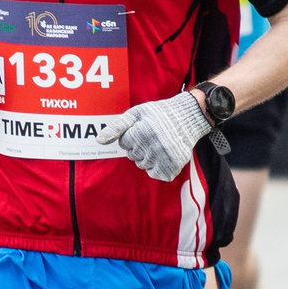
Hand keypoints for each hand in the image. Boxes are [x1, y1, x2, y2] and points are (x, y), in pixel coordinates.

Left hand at [96, 90, 212, 181]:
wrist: (189, 117)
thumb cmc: (159, 114)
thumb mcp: (136, 113)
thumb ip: (117, 126)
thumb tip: (99, 140)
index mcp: (141, 132)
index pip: (124, 143)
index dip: (132, 135)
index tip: (144, 128)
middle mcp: (152, 146)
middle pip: (133, 156)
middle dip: (139, 147)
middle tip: (153, 135)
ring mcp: (164, 157)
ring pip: (143, 166)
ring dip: (148, 157)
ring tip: (159, 144)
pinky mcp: (173, 166)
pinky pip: (156, 174)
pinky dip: (158, 168)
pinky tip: (164, 155)